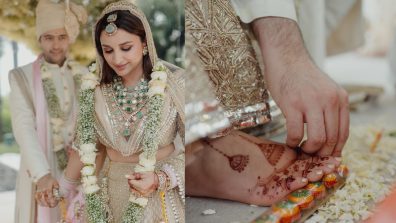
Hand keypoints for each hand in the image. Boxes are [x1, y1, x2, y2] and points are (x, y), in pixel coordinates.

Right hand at [35, 174, 59, 207]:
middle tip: (52, 206)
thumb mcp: (55, 182)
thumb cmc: (50, 180)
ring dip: (44, 204)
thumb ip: (57, 188)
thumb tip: (59, 193)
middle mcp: (43, 191)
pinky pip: (37, 199)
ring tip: (48, 206)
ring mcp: (39, 192)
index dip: (52, 201)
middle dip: (48, 203)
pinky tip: (42, 204)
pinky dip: (39, 202)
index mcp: (48, 188)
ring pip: (40, 200)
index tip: (55, 203)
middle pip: (45, 199)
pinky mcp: (37, 192)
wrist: (43, 177)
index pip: (50, 196)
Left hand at [126, 172, 158, 196]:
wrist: (159, 181)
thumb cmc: (151, 176)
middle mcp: (141, 191)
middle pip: (131, 186)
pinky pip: (136, 192)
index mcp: (141, 186)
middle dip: (132, 181)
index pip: (130, 182)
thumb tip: (126, 176)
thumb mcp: (142, 174)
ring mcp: (142, 194)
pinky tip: (140, 185)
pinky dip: (136, 189)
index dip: (131, 178)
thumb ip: (134, 175)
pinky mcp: (144, 195)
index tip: (134, 176)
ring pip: (132, 190)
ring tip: (138, 181)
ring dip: (133, 185)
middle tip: (137, 178)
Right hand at [252, 17, 348, 156]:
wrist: (286, 57)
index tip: (325, 156)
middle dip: (321, 153)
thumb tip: (328, 138)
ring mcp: (311, 102)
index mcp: (340, 98)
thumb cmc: (301, 76)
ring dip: (308, 149)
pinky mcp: (292, 104)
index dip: (335, 149)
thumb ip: (329, 109)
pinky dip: (292, 142)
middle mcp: (329, 100)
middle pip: (331, 139)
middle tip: (310, 155)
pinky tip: (289, 140)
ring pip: (317, 139)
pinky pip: (296, 132)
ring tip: (300, 148)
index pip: (343, 133)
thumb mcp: (324, 90)